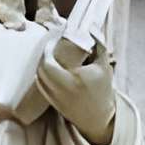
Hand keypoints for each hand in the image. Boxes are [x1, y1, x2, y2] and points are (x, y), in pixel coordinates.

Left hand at [36, 27, 115, 143]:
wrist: (99, 118)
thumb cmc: (103, 90)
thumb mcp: (105, 67)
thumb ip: (99, 44)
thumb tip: (91, 25)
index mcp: (74, 79)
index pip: (50, 61)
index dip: (49, 48)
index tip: (55, 40)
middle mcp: (62, 90)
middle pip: (41, 68)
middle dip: (44, 55)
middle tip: (51, 47)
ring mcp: (55, 98)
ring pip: (39, 77)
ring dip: (42, 64)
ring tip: (50, 56)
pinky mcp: (52, 103)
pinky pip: (41, 86)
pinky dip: (42, 75)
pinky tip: (49, 68)